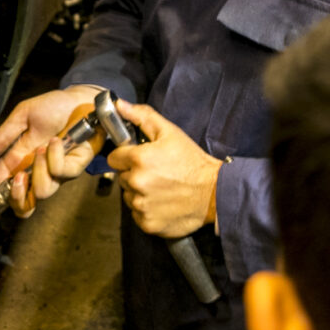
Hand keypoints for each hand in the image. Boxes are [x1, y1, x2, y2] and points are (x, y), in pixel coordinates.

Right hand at [0, 85, 102, 216]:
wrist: (80, 100)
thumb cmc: (52, 108)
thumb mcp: (23, 116)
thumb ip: (4, 136)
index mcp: (19, 161)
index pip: (0, 182)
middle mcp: (36, 172)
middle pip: (22, 205)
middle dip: (14, 196)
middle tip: (16, 177)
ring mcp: (55, 173)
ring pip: (42, 192)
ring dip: (38, 170)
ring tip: (40, 148)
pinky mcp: (74, 168)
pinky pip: (60, 173)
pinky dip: (55, 156)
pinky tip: (56, 141)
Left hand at [105, 100, 223, 237]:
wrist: (214, 193)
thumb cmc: (193, 162)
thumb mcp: (170, 133)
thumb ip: (142, 117)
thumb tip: (118, 105)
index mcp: (139, 159)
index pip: (114, 158)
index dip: (127, 157)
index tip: (142, 159)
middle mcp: (137, 183)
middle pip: (122, 178)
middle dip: (134, 174)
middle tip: (156, 174)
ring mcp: (141, 205)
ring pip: (129, 196)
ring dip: (140, 193)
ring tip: (161, 189)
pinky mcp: (147, 224)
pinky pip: (138, 214)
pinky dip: (147, 210)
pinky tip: (163, 203)